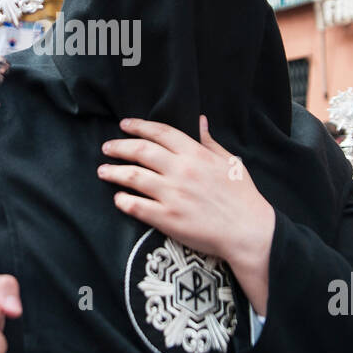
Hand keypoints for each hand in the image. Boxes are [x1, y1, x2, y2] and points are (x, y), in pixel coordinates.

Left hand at [98, 116, 274, 313]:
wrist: (249, 232)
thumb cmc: (243, 197)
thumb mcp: (229, 162)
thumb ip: (209, 141)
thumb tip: (200, 120)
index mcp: (196, 154)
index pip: (160, 132)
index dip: (138, 126)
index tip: (124, 125)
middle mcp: (181, 171)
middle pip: (140, 151)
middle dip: (118, 147)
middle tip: (106, 147)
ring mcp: (172, 195)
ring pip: (133, 177)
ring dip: (113, 172)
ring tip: (103, 171)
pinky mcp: (168, 219)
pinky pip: (136, 206)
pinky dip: (123, 201)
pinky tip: (118, 198)